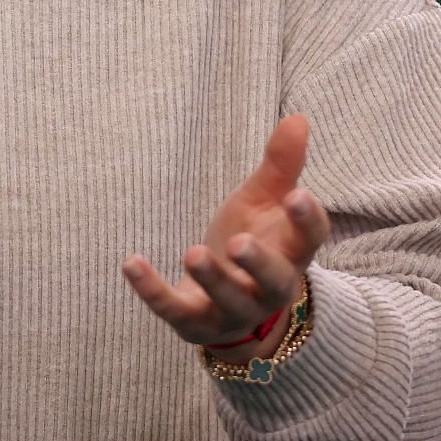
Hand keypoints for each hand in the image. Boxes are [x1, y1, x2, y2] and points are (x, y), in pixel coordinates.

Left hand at [122, 115, 329, 354]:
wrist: (233, 309)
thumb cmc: (252, 243)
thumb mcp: (264, 203)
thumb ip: (280, 166)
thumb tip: (298, 118)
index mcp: (291, 254)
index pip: (309, 240)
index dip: (306, 220)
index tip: (296, 195)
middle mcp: (269, 289)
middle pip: (274, 281)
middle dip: (258, 264)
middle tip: (239, 242)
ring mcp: (233, 310)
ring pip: (228, 301)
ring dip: (212, 279)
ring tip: (192, 252)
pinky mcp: (195, 322)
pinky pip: (174, 310)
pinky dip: (152, 290)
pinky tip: (130, 262)